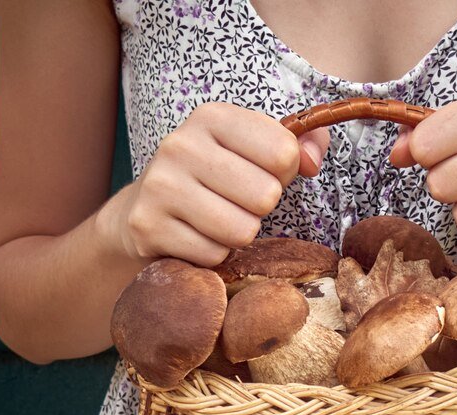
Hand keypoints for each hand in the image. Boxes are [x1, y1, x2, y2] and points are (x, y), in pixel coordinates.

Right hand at [113, 102, 329, 266]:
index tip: (264, 172)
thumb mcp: (253, 147)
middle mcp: (181, 145)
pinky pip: (214, 255)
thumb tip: (312, 161)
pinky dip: (213, 254)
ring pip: (242, 230)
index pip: (283, 151)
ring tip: (219, 220)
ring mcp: (160, 186)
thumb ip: (299, 144)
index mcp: (212, 117)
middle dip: (261, 208)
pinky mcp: (148, 226)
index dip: (285, 172)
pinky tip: (196, 236)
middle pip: (265, 195)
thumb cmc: (215, 176)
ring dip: (239, 234)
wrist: (144, 206)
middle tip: (238, 202)